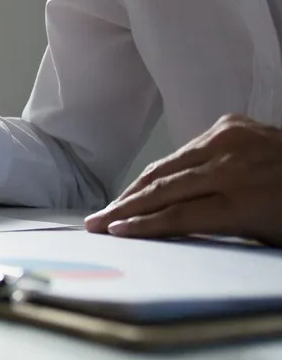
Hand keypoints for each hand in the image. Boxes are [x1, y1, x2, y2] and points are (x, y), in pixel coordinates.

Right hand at [85, 115, 281, 245]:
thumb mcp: (263, 235)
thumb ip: (217, 230)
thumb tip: (165, 229)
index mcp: (243, 201)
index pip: (176, 216)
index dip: (141, 226)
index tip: (113, 234)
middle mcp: (232, 166)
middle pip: (164, 189)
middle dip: (124, 208)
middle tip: (94, 222)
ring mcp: (231, 139)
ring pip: (168, 165)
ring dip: (136, 187)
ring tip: (112, 205)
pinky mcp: (231, 124)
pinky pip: (187, 148)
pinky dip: (166, 166)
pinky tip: (146, 182)